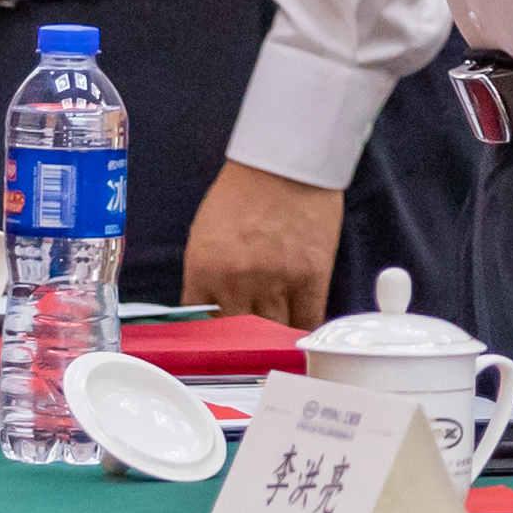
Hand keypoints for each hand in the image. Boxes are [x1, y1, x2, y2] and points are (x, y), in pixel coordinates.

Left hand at [180, 159, 351, 330]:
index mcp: (205, 268)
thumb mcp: (205, 233)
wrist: (286, 160)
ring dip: (273, 341)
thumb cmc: (243, 190)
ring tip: (274, 347)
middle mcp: (238, 280)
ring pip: (273, 333)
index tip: (216, 347)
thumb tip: (208, 311)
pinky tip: (300, 338)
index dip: (209, 339)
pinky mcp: (312, 276)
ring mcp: (277, 280)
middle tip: (247, 351)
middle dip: (241, 345)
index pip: (200, 324)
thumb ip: (205, 276)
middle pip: (237, 335)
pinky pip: (307, 320)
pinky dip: (303, 333)